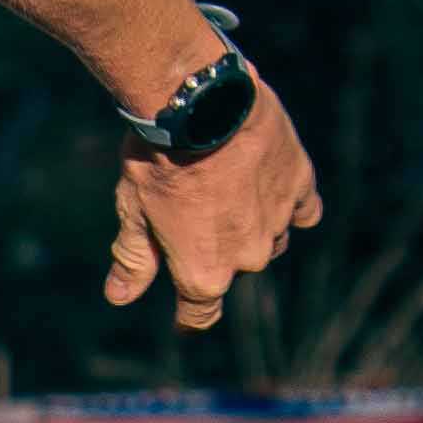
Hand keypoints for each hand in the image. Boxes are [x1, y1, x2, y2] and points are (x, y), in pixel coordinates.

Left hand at [103, 80, 323, 333]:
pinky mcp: (301, 184)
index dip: (189, 317)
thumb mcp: (133, 211)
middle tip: (192, 211)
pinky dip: (289, 204)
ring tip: (226, 191)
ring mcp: (280, 221)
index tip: (185, 318)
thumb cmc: (156, 160)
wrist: (199, 103)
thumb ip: (134, 260)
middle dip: (215, 249)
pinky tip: (271, 188)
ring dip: (252, 226)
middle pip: (235, 267)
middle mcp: (249, 256)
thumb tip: (119, 298)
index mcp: (205, 273)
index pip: (200, 313)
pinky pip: (303, 209)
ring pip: (270, 238)